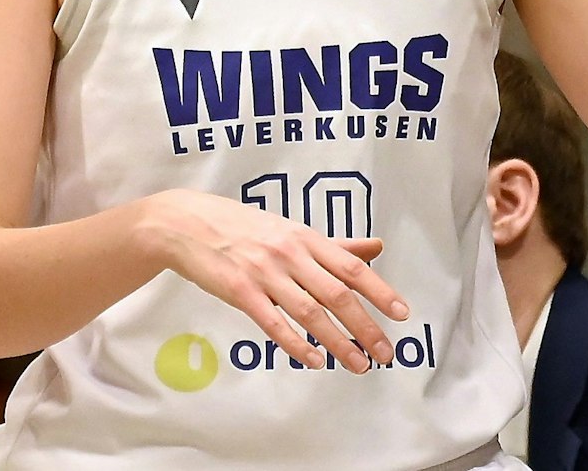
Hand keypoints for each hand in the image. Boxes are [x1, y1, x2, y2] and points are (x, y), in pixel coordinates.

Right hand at [143, 188, 406, 372]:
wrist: (185, 223)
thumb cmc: (241, 227)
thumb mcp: (290, 229)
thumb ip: (335, 245)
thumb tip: (376, 247)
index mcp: (304, 237)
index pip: (351, 266)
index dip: (379, 290)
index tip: (401, 314)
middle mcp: (288, 253)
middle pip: (337, 294)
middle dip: (366, 327)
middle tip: (386, 353)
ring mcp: (263, 272)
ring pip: (310, 312)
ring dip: (338, 343)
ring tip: (359, 364)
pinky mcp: (239, 290)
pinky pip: (273, 322)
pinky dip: (295, 344)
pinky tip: (313, 360)